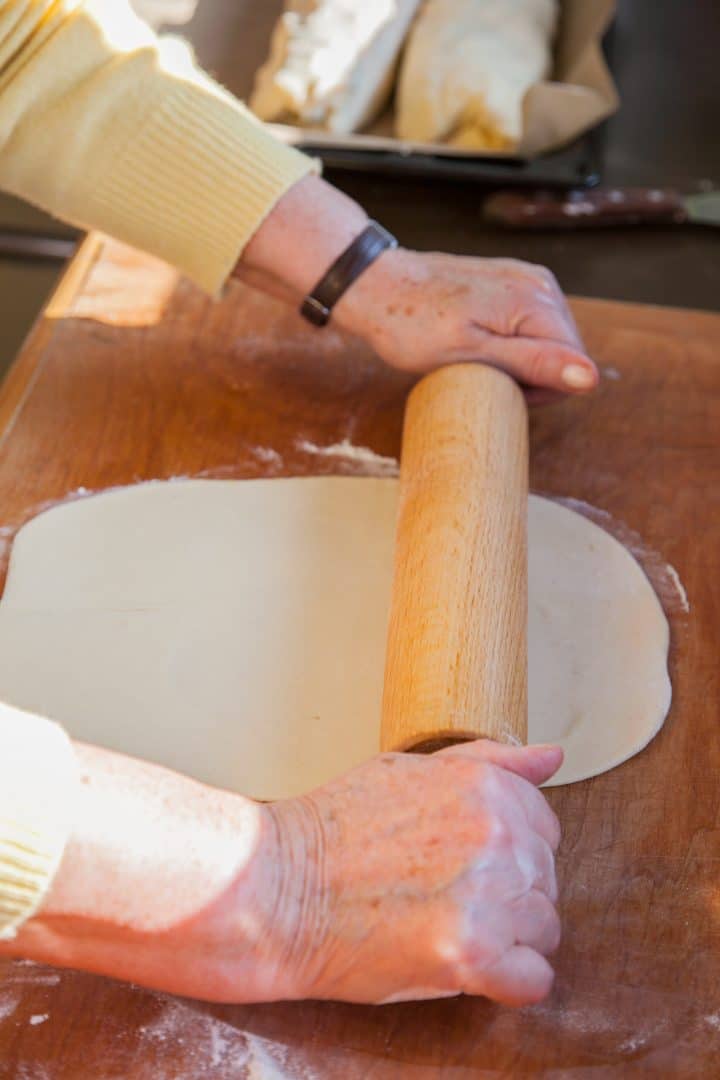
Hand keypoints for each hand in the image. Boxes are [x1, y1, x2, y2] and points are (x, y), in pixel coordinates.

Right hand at [4, 739, 561, 1006]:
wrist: (276, 885)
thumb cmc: (336, 825)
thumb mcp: (411, 769)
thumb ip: (490, 761)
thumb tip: (552, 756)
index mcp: (489, 788)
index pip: (546, 830)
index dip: (507, 854)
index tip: (463, 865)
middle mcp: (498, 836)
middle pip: (546, 882)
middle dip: (507, 896)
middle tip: (443, 899)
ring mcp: (488, 895)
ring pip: (544, 931)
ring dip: (506, 940)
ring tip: (446, 930)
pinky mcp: (471, 954)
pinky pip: (533, 981)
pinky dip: (506, 984)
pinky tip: (462, 967)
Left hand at [336, 247, 596, 397]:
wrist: (376, 286)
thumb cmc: (413, 324)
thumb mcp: (474, 355)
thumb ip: (535, 363)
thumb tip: (589, 378)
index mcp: (536, 302)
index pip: (574, 366)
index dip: (539, 390)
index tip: (496, 388)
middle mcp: (541, 283)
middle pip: (564, 352)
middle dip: (530, 374)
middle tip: (481, 373)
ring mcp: (527, 278)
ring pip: (548, 340)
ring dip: (519, 359)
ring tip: (476, 356)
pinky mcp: (512, 280)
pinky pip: (530, 324)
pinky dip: (509, 341)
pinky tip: (478, 341)